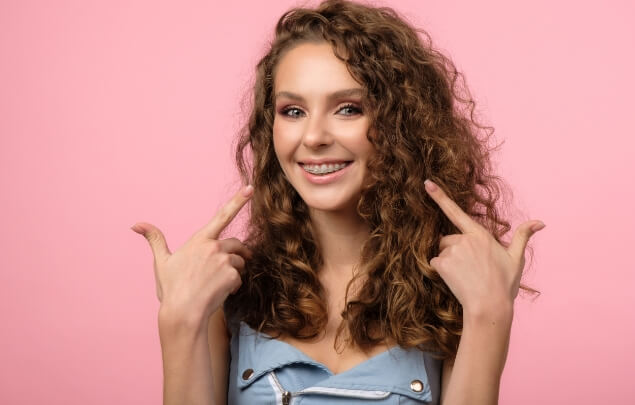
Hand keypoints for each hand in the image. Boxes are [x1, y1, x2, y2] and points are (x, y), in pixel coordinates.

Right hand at [131, 184, 254, 321]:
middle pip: (236, 244)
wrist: (182, 313)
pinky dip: (233, 285)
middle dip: (238, 253)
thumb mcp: (162, 262)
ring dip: (234, 271)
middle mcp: (214, 247)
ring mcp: (224, 261)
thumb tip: (136, 224)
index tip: (250, 188)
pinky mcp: (232, 275)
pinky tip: (219, 293)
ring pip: (239, 262)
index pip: (222, 215)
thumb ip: (155, 240)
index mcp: (200, 240)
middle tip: (230, 265)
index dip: (238, 201)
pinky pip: (239, 278)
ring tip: (217, 284)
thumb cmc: (171, 288)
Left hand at [424, 179, 544, 316]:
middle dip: (455, 249)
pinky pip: (435, 263)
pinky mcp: (442, 264)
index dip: (439, 196)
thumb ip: (523, 236)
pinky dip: (442, 270)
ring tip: (466, 275)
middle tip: (471, 267)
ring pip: (442, 251)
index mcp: (481, 235)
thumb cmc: (505, 284)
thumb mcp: (516, 258)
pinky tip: (456, 280)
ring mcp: (452, 251)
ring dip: (449, 260)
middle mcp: (465, 240)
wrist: (490, 306)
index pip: (456, 212)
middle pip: (448, 239)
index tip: (427, 183)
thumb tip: (540, 222)